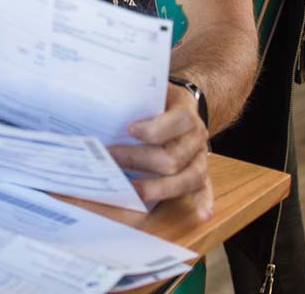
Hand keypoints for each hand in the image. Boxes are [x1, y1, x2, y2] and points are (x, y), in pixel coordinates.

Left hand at [108, 84, 212, 219]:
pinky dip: (205, 202)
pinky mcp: (201, 173)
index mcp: (185, 111)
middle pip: (174, 157)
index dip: (154, 128)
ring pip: (189, 178)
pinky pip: (206, 189)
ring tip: (136, 191)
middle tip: (112, 158)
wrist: (183, 103)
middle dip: (140, 160)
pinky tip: (202, 215)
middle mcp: (197, 136)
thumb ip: (133, 96)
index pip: (178, 120)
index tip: (129, 130)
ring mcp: (200, 157)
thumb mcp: (149, 89)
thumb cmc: (158, 98)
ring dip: (160, 187)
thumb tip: (98, 102)